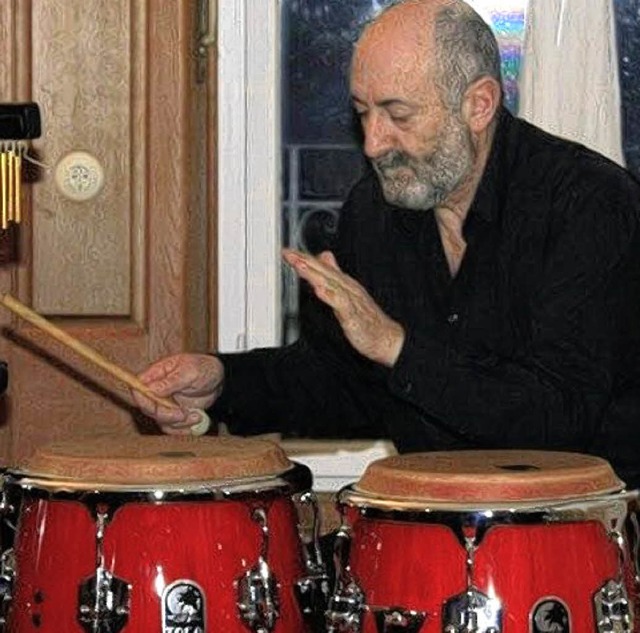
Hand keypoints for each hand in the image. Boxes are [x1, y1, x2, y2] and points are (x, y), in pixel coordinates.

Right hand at [132, 353, 223, 434]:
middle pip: (148, 408)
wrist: (219, 380)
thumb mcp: (190, 372)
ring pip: (161, 421)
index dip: (142, 399)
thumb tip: (151, 389)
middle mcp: (157, 391)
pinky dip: (184, 429)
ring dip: (179, 423)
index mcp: (157, 375)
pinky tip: (196, 420)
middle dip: (165, 414)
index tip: (156, 406)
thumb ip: (170, 381)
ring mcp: (165, 404)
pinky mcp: (174, 415)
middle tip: (183, 413)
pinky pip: (172, 428)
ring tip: (196, 415)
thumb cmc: (204, 369)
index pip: (139, 388)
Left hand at [283, 248, 404, 365]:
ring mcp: (351, 301)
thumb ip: (335, 273)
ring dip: (315, 275)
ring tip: (300, 266)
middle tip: (289, 254)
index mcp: (344, 284)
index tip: (288, 252)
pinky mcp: (353, 316)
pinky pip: (341, 304)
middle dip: (306, 262)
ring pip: (330, 284)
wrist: (386, 338)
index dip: (305, 259)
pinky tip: (320, 291)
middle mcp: (347, 288)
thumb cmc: (367, 318)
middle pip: (323, 272)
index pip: (322, 268)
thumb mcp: (348, 292)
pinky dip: (330, 296)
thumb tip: (325, 256)